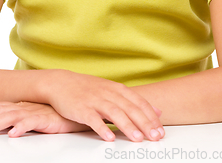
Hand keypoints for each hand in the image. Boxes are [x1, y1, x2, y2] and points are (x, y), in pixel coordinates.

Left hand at [0, 101, 89, 137]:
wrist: (77, 108)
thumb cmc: (57, 114)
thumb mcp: (35, 116)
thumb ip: (21, 119)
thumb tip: (5, 127)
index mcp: (22, 105)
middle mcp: (26, 106)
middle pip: (1, 111)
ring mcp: (35, 111)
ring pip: (11, 116)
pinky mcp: (47, 118)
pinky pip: (32, 122)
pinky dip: (21, 127)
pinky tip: (13, 133)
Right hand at [43, 69, 164, 141]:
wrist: (61, 83)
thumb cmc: (89, 89)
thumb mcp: (113, 90)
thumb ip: (134, 101)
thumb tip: (157, 111)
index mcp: (117, 89)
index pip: (139, 102)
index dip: (150, 117)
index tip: (160, 131)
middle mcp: (108, 93)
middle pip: (129, 108)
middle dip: (144, 123)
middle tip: (155, 137)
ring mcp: (94, 100)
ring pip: (114, 113)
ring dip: (127, 126)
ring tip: (137, 139)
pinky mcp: (81, 108)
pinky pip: (93, 119)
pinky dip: (101, 128)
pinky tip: (109, 138)